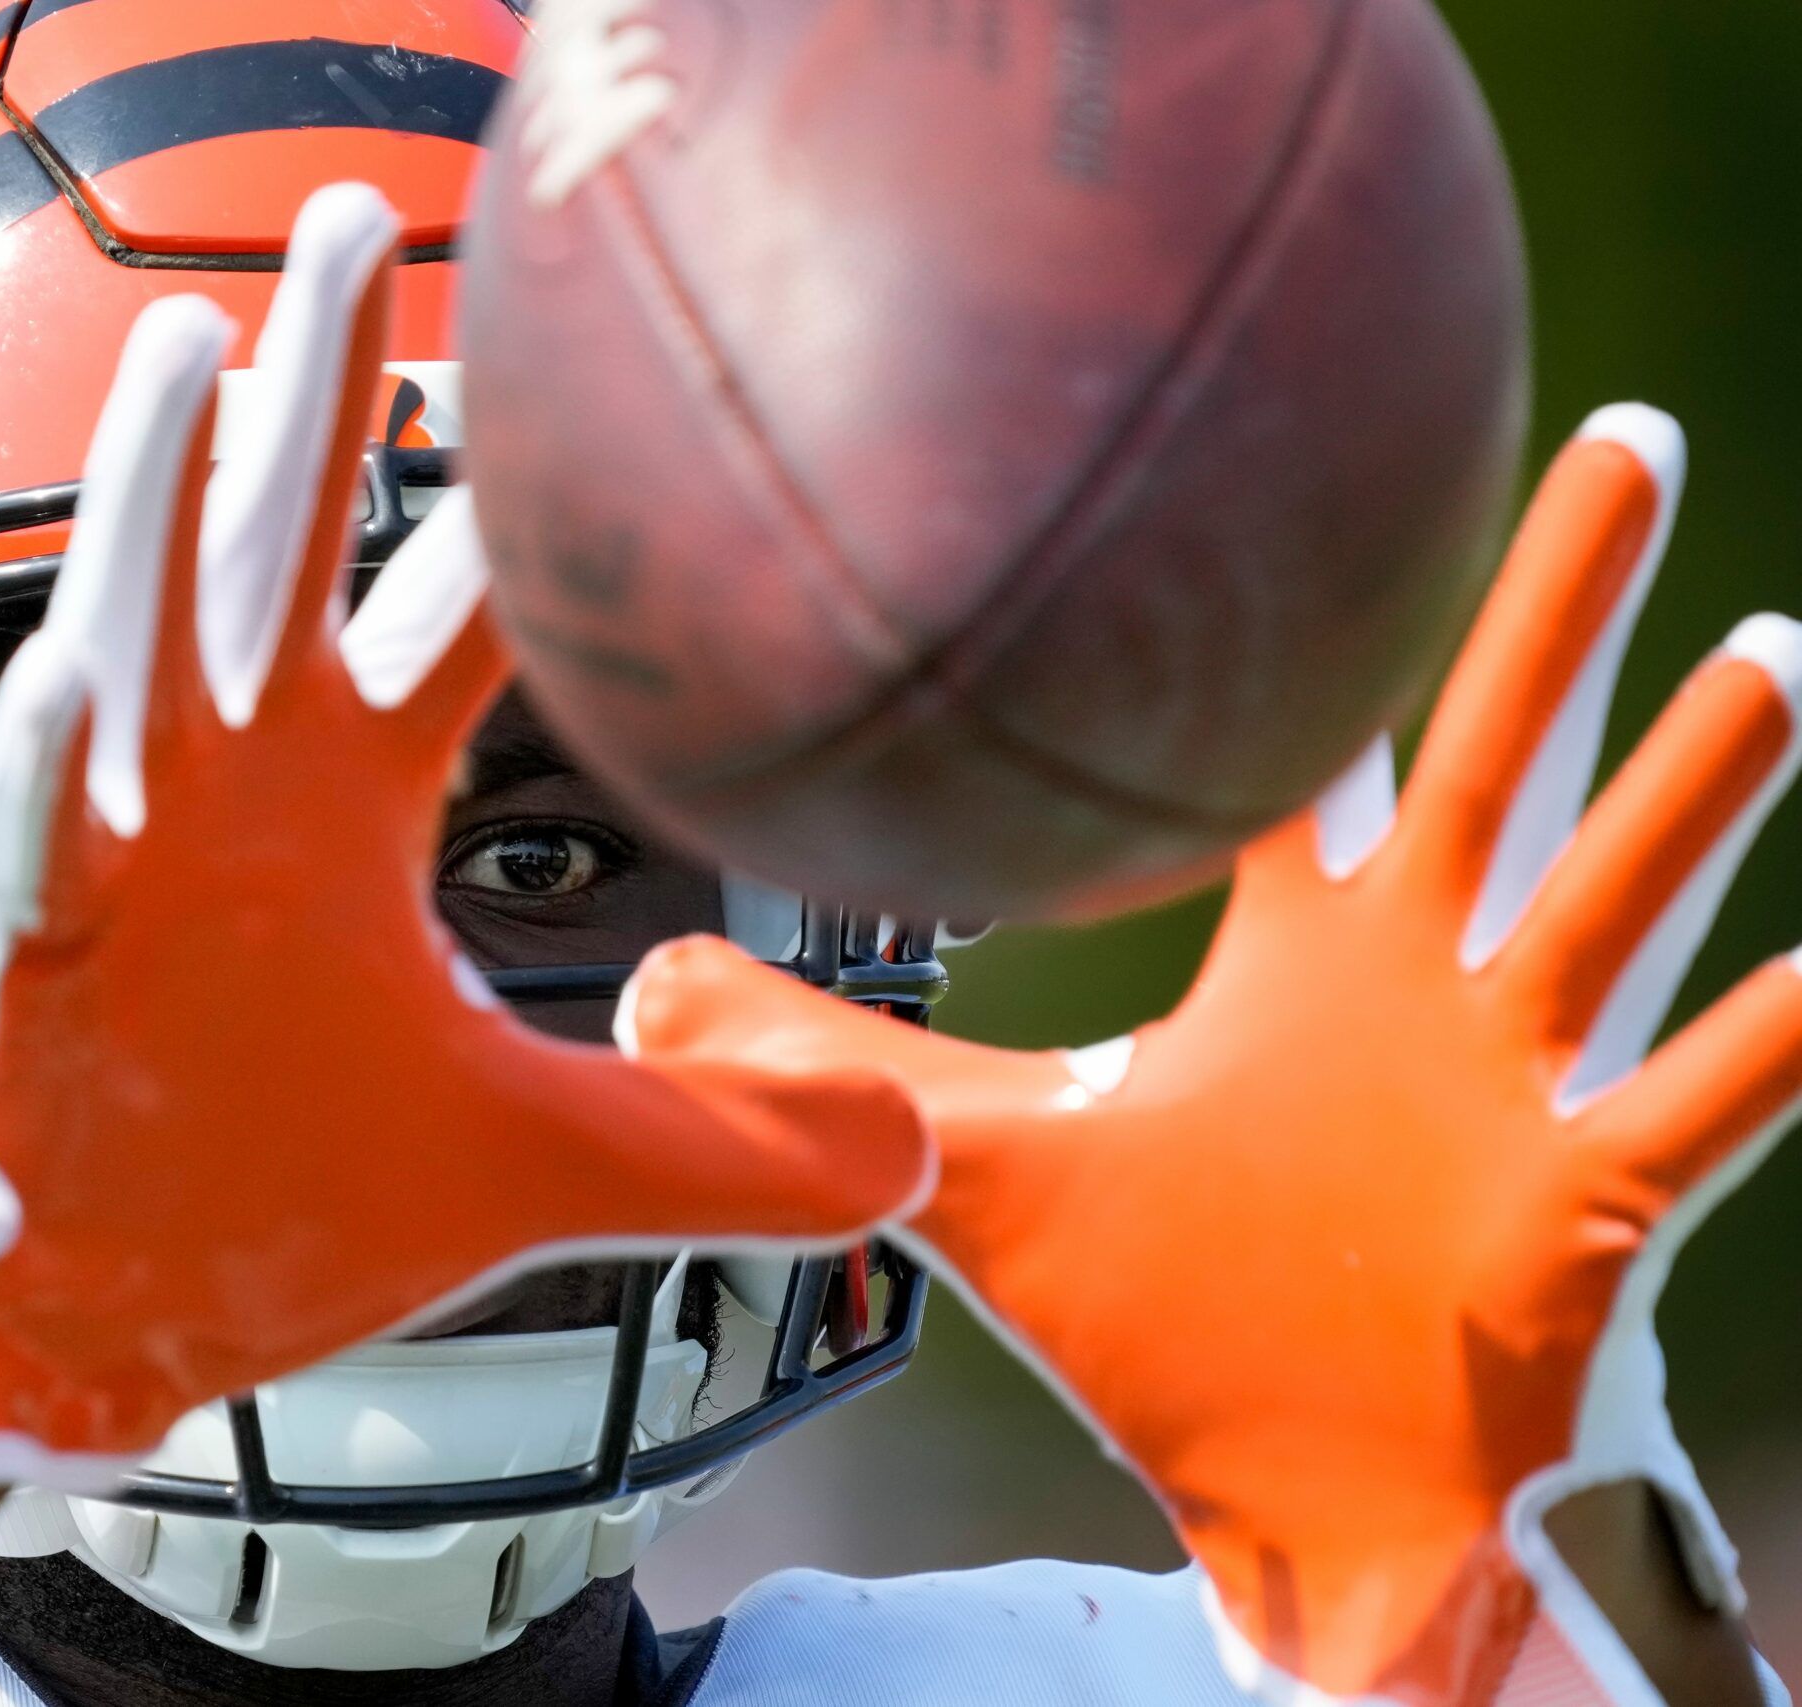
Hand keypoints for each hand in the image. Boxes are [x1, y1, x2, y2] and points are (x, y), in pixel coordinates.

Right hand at [0, 184, 931, 1548]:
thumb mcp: (527, 1170)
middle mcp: (226, 798)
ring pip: (134, 642)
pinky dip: (48, 773)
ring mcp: (112, 861)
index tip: (565, 395)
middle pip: (275, 558)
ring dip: (161, 500)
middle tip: (360, 218)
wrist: (68, 1311)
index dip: (504, 519)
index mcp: (336, 813)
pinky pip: (30, 847)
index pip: (443, 630)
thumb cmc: (262, 1206)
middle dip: (317, 396)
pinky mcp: (23, 967)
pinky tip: (70, 683)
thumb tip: (910, 1159)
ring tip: (204, 345)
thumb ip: (713, 1147)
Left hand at [624, 407, 1801, 1705]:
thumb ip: (828, 1061)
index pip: (1301, 767)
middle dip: (1557, 608)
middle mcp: (1420, 993)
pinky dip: (1771, 1042)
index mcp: (1295, 965)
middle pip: (1501, 762)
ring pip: (1619, 904)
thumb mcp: (981, 1166)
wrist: (1291, 1493)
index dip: (1307, 647)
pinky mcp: (1576, 1209)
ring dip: (1698, 789)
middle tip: (1619, 441)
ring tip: (1771, 660)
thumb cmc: (1169, 1328)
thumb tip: (648, 990)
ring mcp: (1512, 1088)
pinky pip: (1698, 1109)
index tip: (1324, 498)